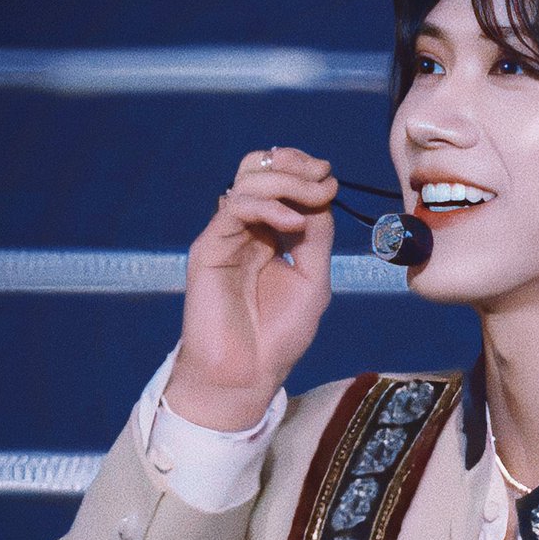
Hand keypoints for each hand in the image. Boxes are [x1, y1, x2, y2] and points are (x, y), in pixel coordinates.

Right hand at [163, 146, 337, 429]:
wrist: (248, 374)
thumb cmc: (279, 335)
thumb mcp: (314, 280)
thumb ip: (317, 237)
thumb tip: (321, 194)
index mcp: (269, 234)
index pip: (279, 181)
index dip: (303, 170)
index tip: (330, 179)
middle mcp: (245, 229)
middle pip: (258, 170)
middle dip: (293, 165)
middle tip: (322, 178)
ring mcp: (226, 237)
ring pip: (247, 183)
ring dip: (286, 182)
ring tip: (313, 199)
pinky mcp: (208, 249)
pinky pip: (234, 209)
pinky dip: (267, 207)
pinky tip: (292, 224)